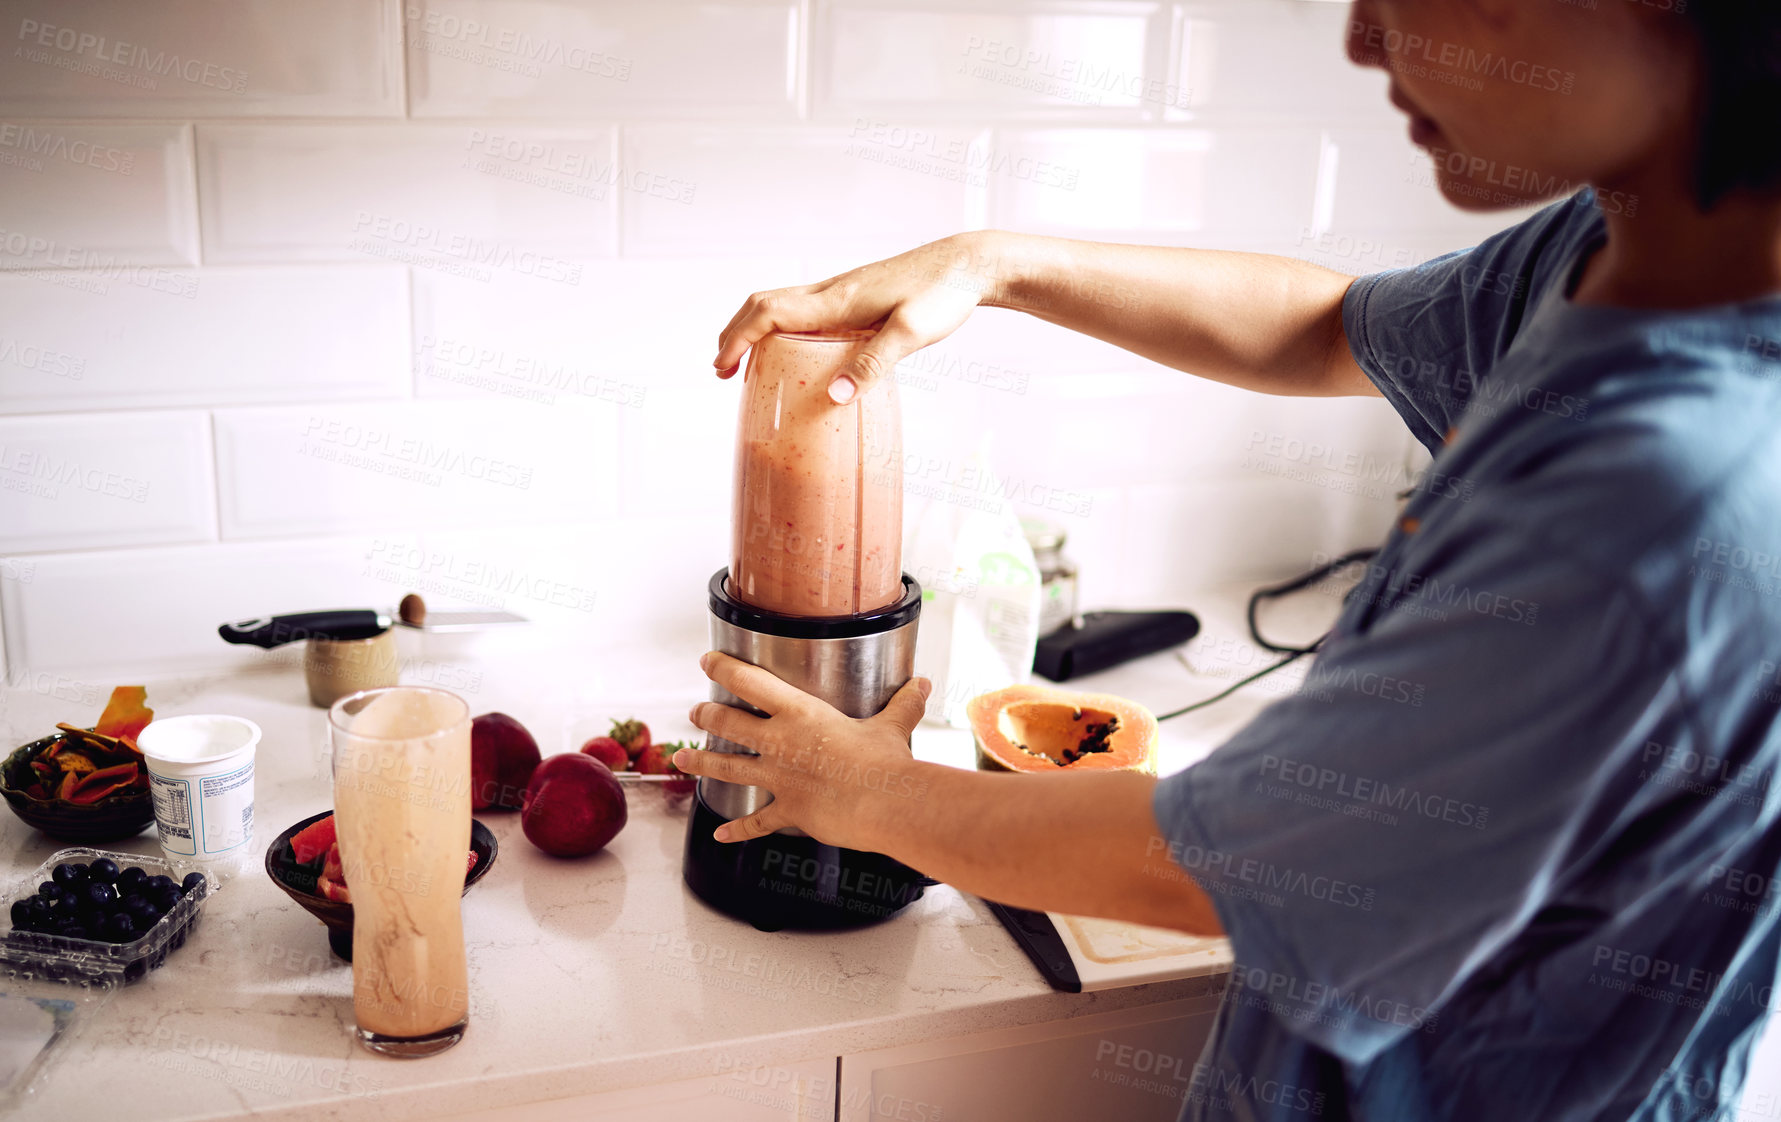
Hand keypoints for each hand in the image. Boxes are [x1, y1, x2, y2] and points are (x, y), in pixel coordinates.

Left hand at [674, 651, 933, 846]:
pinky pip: (755, 822)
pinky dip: (736, 830)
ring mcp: (779, 778)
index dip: (723, 668)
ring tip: (683, 758)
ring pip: (727, 766)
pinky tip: (720, 832)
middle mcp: (780, 742)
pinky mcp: (787, 810)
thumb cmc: (887, 762)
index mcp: (801, 713)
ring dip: (702, 761)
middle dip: (707, 716)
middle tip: (696, 712)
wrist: (886, 803)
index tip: (707, 660)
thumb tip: (921, 685)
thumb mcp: (893, 727)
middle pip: (728, 723)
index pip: (751, 682)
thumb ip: (902, 705)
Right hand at [712, 232, 1008, 403]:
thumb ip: (872, 365)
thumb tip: (832, 396)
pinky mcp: (855, 297)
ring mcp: (841, 292)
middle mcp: (831, 291)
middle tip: (723, 370)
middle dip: (735, 334)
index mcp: (836, 300)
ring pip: (780, 304)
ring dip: (755, 329)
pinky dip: (781, 327)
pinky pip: (803, 309)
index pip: (768, 313)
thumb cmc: (942, 295)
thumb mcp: (910, 334)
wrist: (967, 265)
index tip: (721, 368)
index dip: (738, 339)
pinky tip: (794, 351)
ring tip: (746, 363)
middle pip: (763, 304)